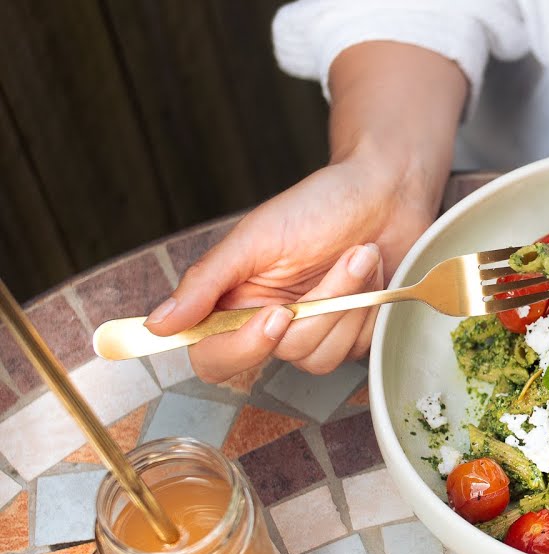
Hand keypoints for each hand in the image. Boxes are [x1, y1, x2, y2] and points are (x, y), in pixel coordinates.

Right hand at [143, 152, 439, 381]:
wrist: (383, 192)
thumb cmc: (318, 205)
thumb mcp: (254, 237)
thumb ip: (206, 281)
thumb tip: (158, 324)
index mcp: (236, 302)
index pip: (214, 358)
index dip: (242, 349)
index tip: (278, 315)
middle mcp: (272, 325)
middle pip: (283, 354)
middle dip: (323, 304)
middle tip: (347, 257)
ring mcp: (315, 335)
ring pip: (323, 356)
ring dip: (351, 300)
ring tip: (362, 256)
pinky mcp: (354, 336)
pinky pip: (358, 347)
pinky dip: (372, 306)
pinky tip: (374, 274)